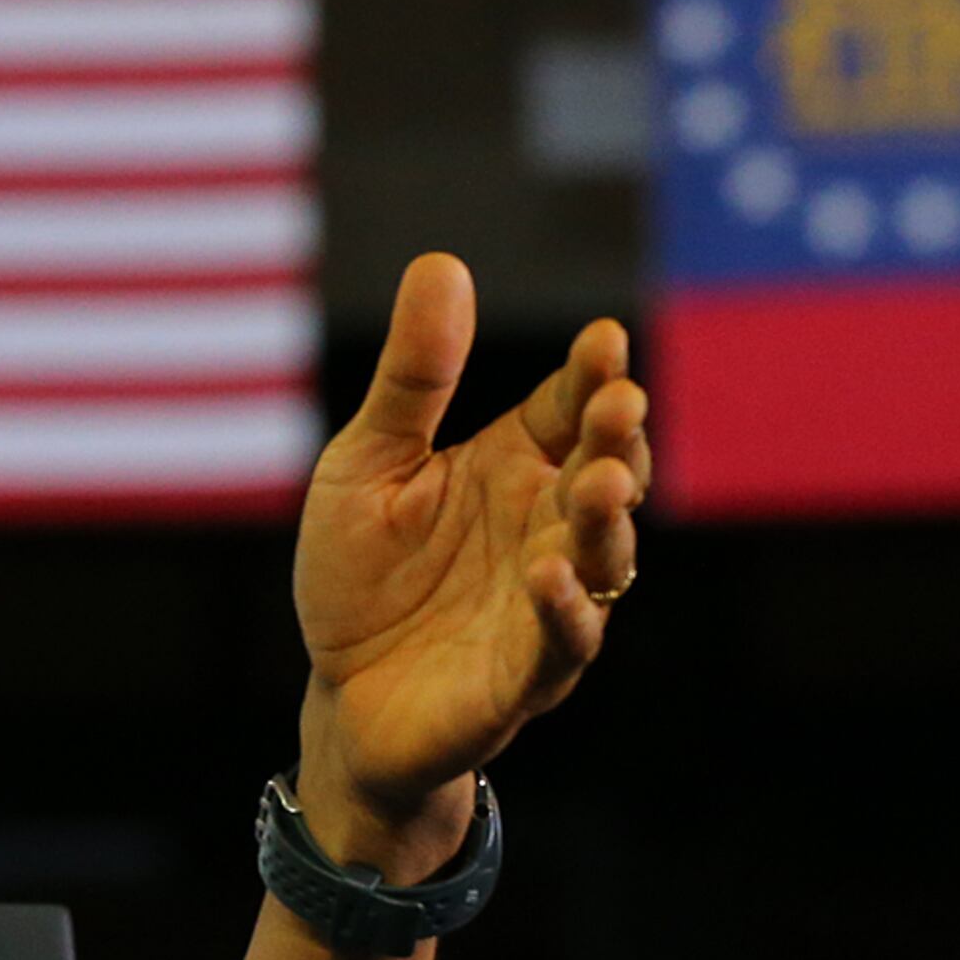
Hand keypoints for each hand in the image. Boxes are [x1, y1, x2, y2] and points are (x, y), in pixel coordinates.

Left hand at [291, 254, 648, 875]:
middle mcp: (547, 529)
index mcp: (515, 468)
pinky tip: (548, 573)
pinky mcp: (524, 676)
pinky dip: (562, 611)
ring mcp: (547, 603)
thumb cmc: (361, 576)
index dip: (593, 377)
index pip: (572, 409)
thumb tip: (443, 262)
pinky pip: (560, 643)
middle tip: (617, 402)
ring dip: (605, 519)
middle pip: (604, 474)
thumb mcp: (368, 461)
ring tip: (599, 480)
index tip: (603, 339)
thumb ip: (413, 378)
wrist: (341, 696)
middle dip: (616, 439)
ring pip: (601, 557)